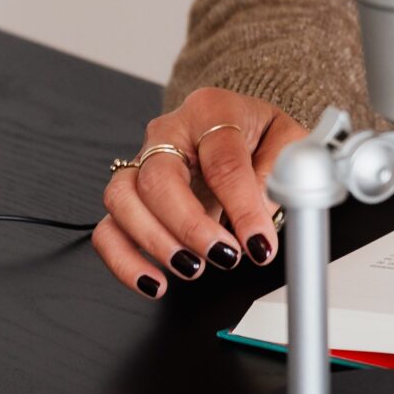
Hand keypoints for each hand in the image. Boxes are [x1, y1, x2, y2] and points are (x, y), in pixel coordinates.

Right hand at [94, 88, 306, 299]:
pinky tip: (155, 282)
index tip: (259, 243)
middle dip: (191, 227)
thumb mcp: (286, 139)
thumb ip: (279, 170)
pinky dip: (124, 262)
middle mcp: (167, 133)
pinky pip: (107, 230)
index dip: (241, 207)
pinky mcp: (128, 197)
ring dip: (156, 243)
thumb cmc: (258, 134)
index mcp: (210, 111)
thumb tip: (260, 212)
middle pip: (159, 179)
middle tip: (224, 255)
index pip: (222, 161)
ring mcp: (141, 163)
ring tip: (193, 268)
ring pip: (123, 200)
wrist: (238, 129)